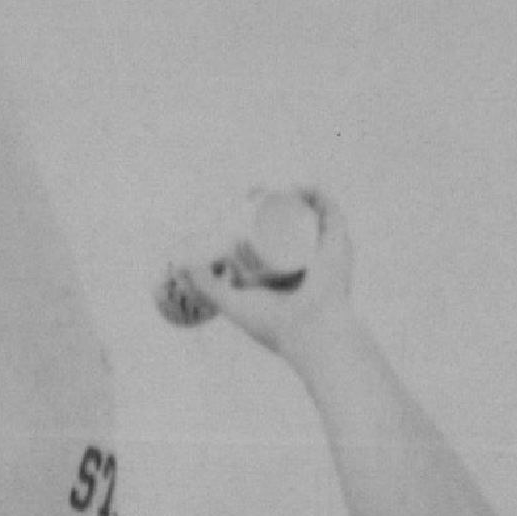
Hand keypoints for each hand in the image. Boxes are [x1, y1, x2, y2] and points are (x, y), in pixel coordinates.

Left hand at [175, 187, 353, 360]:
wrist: (309, 332)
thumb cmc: (273, 324)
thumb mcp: (232, 303)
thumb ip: (206, 287)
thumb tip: (176, 266)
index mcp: (286, 269)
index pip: (269, 232)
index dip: (253, 214)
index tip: (237, 204)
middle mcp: (307, 256)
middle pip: (285, 218)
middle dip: (267, 200)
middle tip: (248, 193)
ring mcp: (325, 248)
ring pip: (304, 211)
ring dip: (286, 191)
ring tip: (265, 188)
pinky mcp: (340, 243)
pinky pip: (329, 210)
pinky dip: (315, 192)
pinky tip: (294, 182)